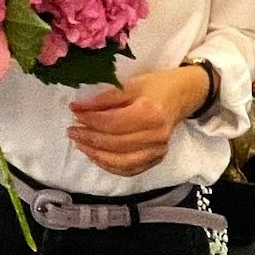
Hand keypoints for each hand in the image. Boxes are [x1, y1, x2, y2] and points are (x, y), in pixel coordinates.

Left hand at [65, 65, 209, 177]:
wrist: (183, 95)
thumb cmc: (155, 86)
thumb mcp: (131, 84)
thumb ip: (105, 98)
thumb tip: (78, 108)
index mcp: (150, 113)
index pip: (111, 122)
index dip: (89, 119)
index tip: (73, 112)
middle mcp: (156, 136)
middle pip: (114, 144)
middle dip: (88, 138)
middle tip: (72, 131)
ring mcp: (158, 151)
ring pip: (120, 162)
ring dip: (95, 155)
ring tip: (80, 144)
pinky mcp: (157, 159)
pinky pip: (129, 169)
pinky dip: (109, 165)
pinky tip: (95, 155)